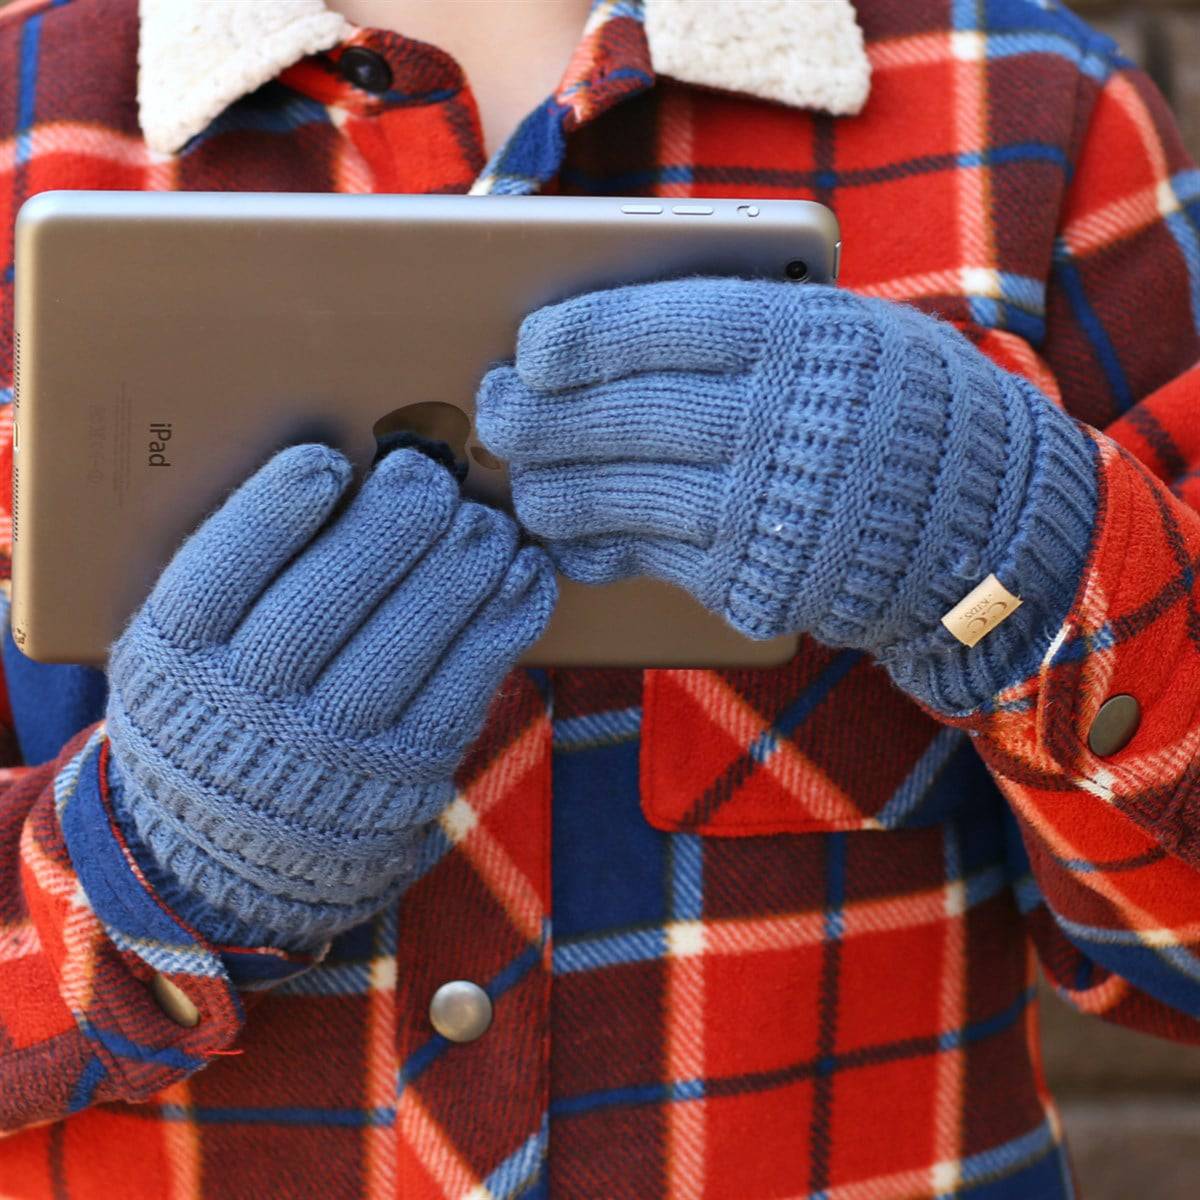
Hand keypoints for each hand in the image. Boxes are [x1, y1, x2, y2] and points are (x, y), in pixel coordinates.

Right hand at [104, 445, 555, 948]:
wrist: (240, 849)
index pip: (217, 577)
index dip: (272, 515)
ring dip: (457, 572)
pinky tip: (525, 572)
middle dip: (386, 530)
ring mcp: (333, 748)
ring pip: (399, 647)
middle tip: (429, 474)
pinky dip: (503, 624)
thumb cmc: (220, 710)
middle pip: (319, 606)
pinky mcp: (407, 770)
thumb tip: (339, 475)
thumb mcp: (184, 654)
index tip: (325, 461)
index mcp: (178, 662)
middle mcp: (250, 709)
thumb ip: (234, 582)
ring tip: (487, 521)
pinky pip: (463, 688)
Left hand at [477, 279, 1096, 711]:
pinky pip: (647, 559)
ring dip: (553, 488)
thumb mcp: (840, 332)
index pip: (660, 327)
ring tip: (521, 478)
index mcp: (800, 341)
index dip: (580, 338)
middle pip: (622, 415)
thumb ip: (739, 324)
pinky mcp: (752, 582)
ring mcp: (765, 512)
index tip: (529, 348)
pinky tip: (567, 536)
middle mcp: (777, 425)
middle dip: (539, 416)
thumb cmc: (895, 407)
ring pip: (618, 494)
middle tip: (495, 410)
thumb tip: (605, 336)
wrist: (979, 523)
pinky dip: (596, 547)